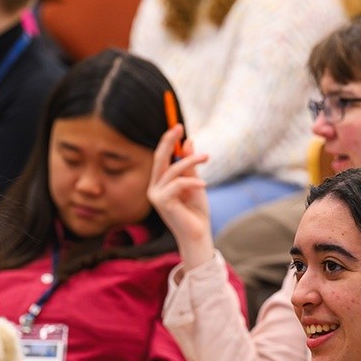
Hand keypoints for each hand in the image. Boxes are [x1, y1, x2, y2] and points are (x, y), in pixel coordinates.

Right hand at [148, 125, 214, 269]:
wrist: (198, 235)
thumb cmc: (196, 212)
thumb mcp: (195, 183)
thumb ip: (190, 165)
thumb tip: (188, 141)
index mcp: (160, 183)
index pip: (161, 158)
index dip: (168, 141)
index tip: (178, 126)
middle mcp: (154, 188)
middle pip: (159, 158)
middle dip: (168, 141)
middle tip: (180, 127)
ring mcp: (156, 196)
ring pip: (173, 169)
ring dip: (191, 160)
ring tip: (207, 157)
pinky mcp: (162, 203)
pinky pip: (178, 184)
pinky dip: (192, 182)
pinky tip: (204, 185)